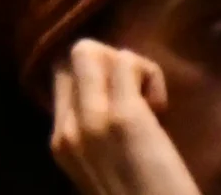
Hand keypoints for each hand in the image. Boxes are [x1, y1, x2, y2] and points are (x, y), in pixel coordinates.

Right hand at [49, 40, 202, 194]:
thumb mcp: (106, 170)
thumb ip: (96, 138)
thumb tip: (107, 98)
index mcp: (60, 144)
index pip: (61, 77)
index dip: (96, 79)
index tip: (123, 105)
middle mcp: (67, 129)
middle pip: (71, 58)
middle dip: (108, 65)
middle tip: (136, 100)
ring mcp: (91, 121)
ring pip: (90, 50)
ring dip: (128, 67)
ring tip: (147, 104)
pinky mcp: (124, 117)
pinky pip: (126, 61)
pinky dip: (149, 74)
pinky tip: (160, 110)